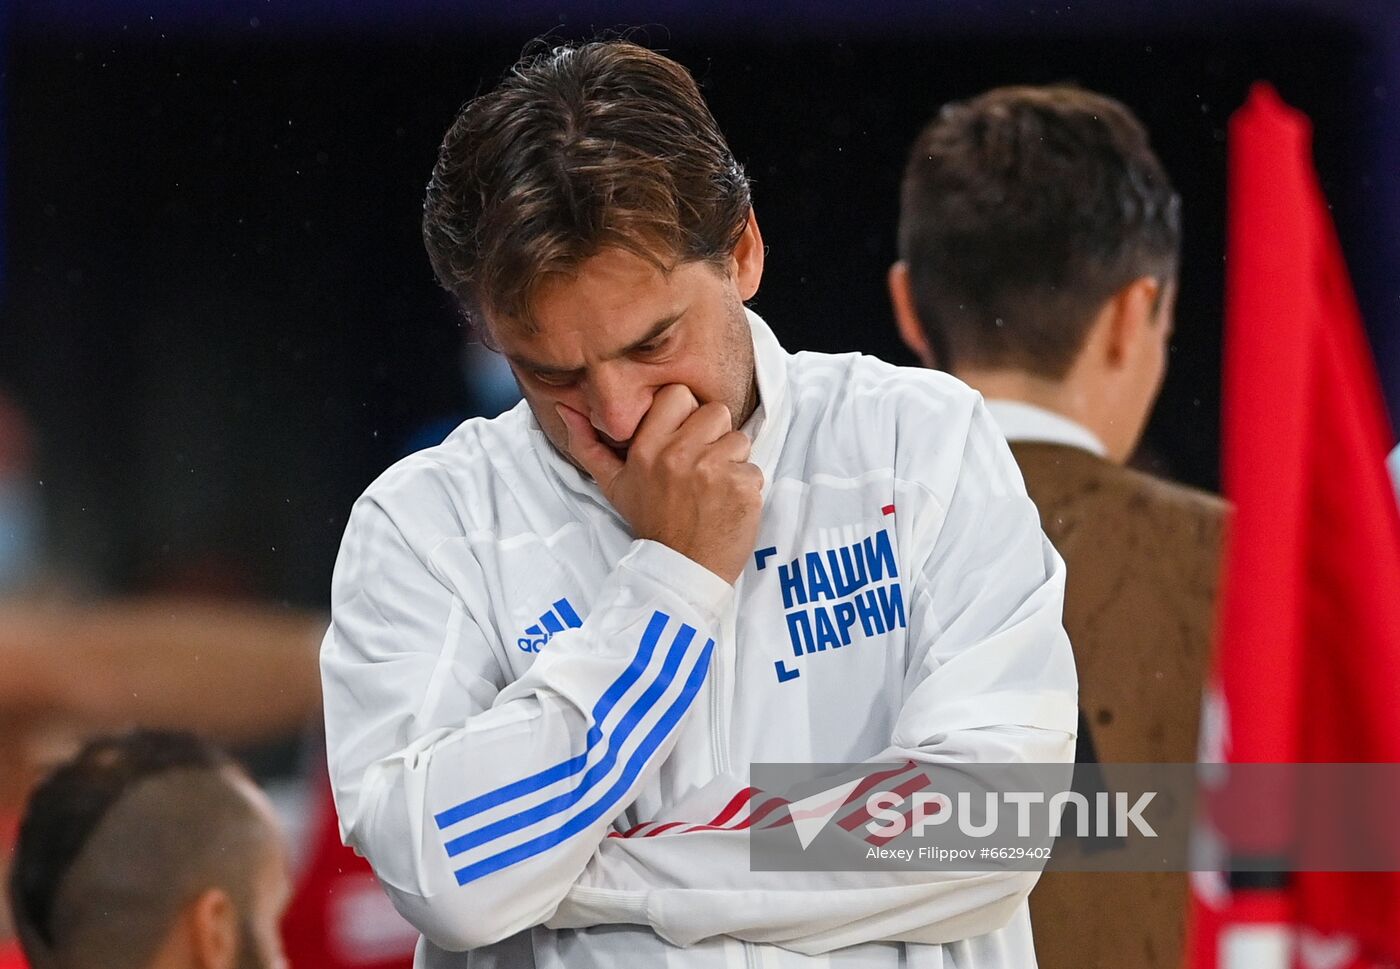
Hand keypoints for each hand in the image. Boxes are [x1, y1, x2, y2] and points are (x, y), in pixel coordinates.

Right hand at [556, 385, 762, 583]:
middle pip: (716, 411)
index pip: (679, 395)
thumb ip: (588, 445)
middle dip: (714, 437)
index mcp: (648, 447)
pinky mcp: (742, 487)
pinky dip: (746, 488)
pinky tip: (727, 506)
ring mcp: (714, 469)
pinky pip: (754, 469)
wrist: (681, 571)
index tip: (684, 440)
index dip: (686, 415)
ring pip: (740, 439)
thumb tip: (566, 408)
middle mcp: (679, 453)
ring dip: (733, 463)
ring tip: (714, 490)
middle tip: (701, 469)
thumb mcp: (613, 485)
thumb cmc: (651, 525)